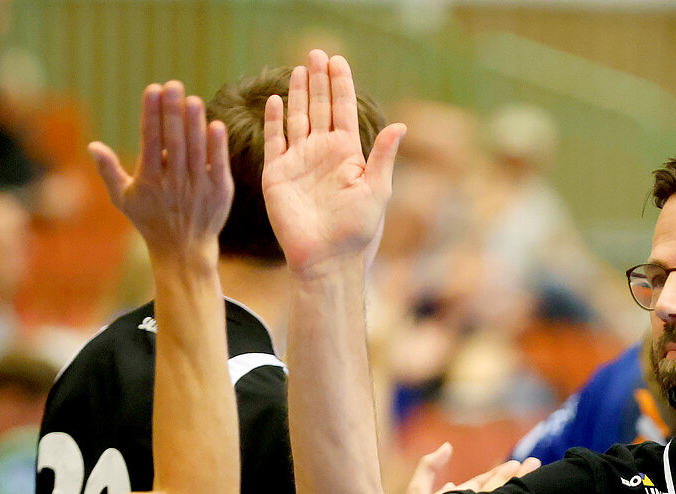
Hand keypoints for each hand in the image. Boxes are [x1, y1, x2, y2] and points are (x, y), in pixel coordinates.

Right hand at [89, 82, 231, 257]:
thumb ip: (109, 171)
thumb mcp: (124, 199)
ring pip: (196, 151)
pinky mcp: (219, 193)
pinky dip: (217, 146)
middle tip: (173, 85)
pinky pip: (218, 165)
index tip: (152, 89)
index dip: (151, 114)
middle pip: (173, 142)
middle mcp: (174, 183)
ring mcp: (198, 188)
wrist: (183, 251)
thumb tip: (92, 146)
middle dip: (173, 112)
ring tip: (192, 99)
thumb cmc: (150, 221)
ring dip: (195, 124)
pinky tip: (216, 124)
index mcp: (149, 181)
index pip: (150, 141)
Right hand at [262, 49, 405, 276]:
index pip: (343, 111)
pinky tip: (277, 101)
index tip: (339, 61)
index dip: (341, 86)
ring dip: (300, 93)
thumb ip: (384, 157)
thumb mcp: (377, 191)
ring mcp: (299, 161)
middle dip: (320, 80)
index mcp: (347, 155)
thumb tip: (401, 125)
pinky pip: (275, 141)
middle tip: (317, 52)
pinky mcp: (277, 174)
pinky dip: (275, 120)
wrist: (326, 258)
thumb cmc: (356, 231)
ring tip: (301, 68)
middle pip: (320, 108)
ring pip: (298, 118)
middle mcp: (322, 153)